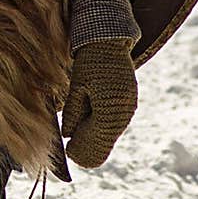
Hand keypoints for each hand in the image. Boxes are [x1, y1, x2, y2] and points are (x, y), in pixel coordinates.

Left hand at [61, 39, 137, 168]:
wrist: (109, 44)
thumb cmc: (89, 62)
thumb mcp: (77, 86)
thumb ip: (73, 111)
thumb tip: (67, 134)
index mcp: (111, 103)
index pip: (97, 134)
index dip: (82, 145)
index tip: (69, 153)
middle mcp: (124, 108)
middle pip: (107, 137)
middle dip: (90, 147)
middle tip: (73, 154)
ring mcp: (129, 106)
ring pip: (112, 132)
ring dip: (97, 139)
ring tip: (78, 146)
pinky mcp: (130, 103)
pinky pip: (116, 123)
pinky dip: (103, 129)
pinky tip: (90, 132)